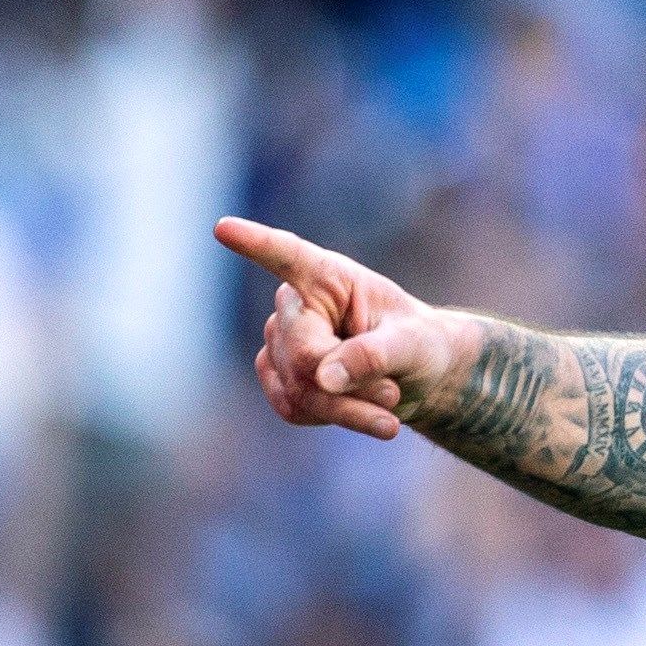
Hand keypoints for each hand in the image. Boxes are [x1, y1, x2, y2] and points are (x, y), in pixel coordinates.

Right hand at [218, 216, 474, 443]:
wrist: (419, 377)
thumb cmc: (420, 345)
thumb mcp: (414, 346)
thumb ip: (374, 355)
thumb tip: (322, 377)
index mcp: (329, 278)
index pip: (287, 257)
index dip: (255, 244)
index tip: (224, 228)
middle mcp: (295, 305)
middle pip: (301, 355)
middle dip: (350, 386)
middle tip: (392, 395)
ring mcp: (279, 342)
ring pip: (298, 389)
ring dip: (347, 409)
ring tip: (388, 404)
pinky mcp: (277, 376)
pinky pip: (294, 407)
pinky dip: (334, 417)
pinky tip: (360, 410)